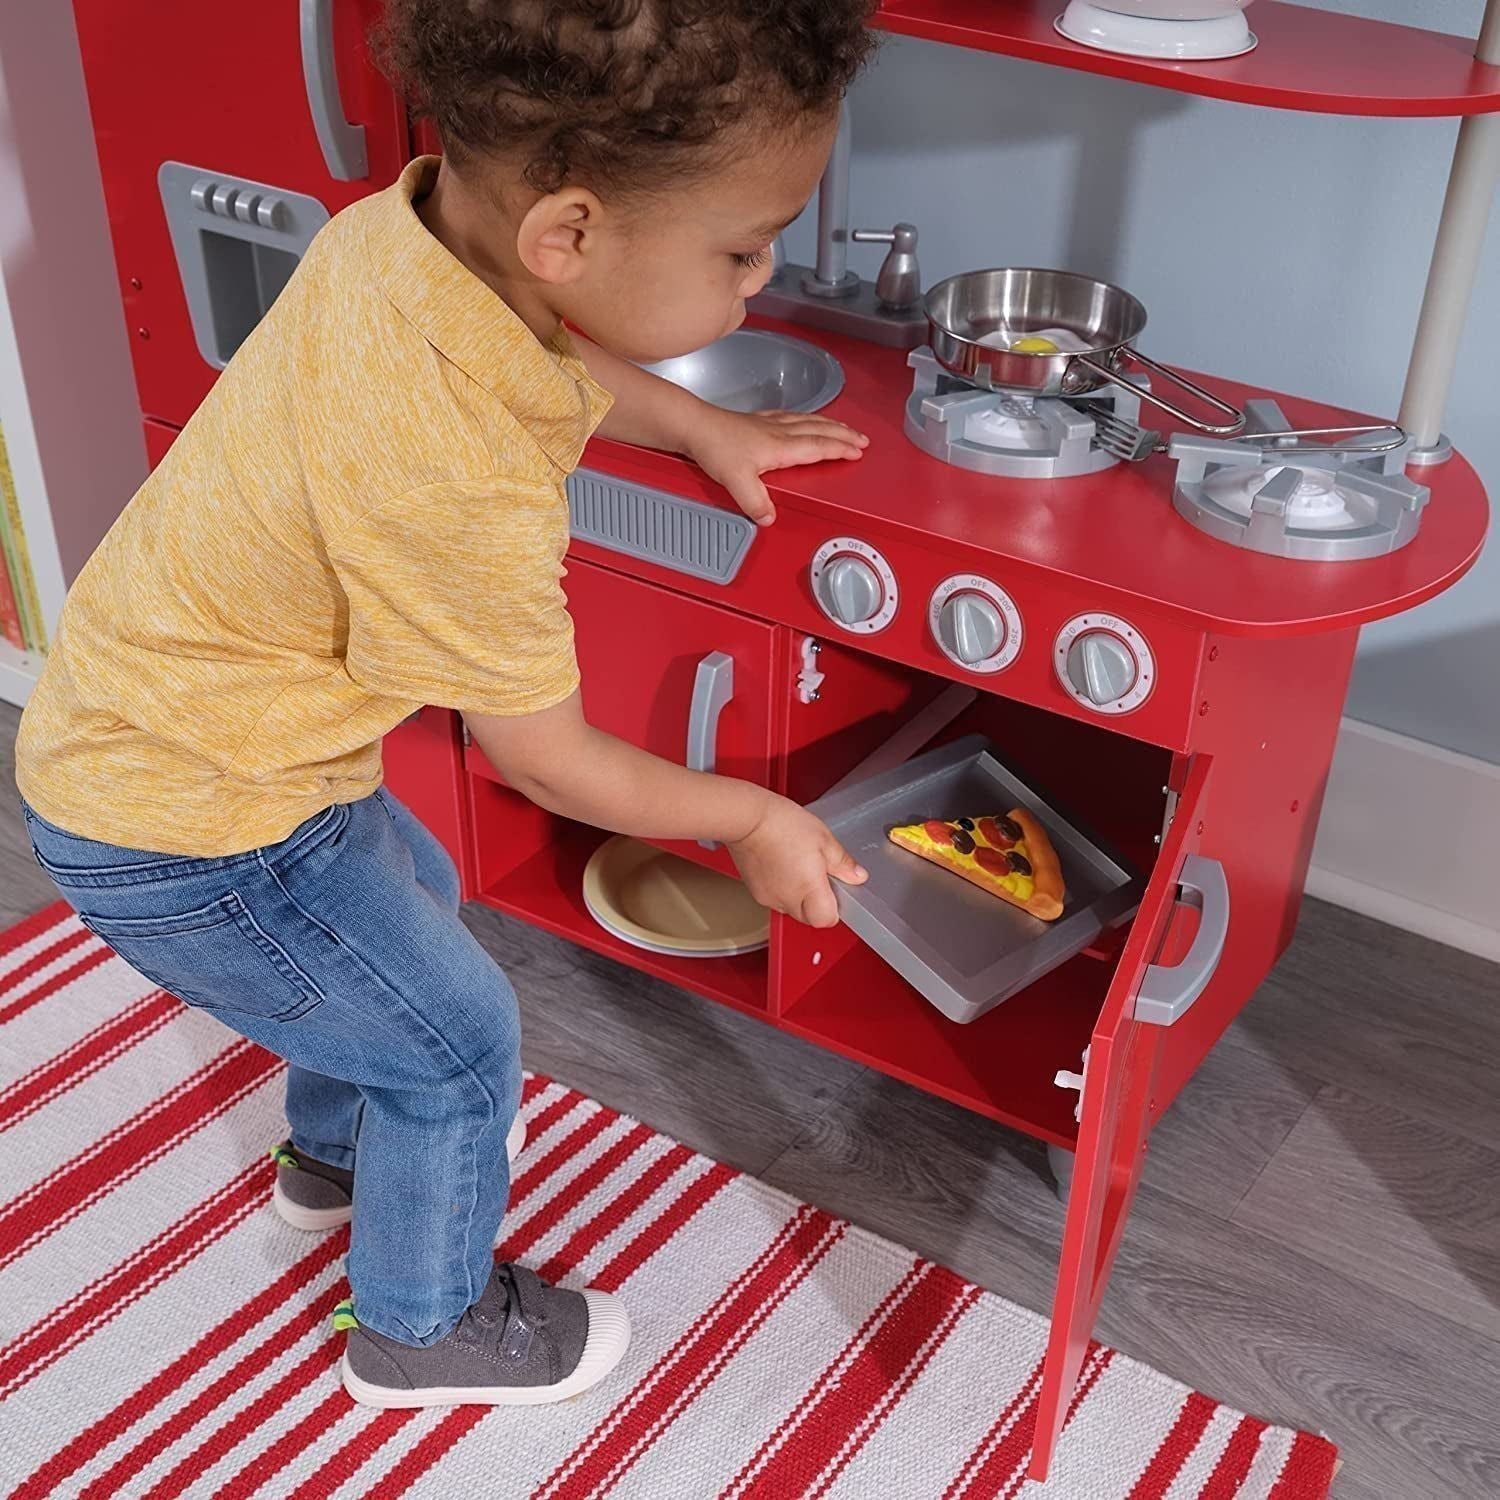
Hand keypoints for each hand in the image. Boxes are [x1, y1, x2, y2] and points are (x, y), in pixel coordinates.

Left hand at [686, 407, 867, 525]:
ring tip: (842, 428)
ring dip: (829, 424)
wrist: (694, 426)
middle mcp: (778, 431)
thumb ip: (755, 501)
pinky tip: (804, 419)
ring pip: (808, 421)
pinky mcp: (757, 421)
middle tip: (861, 439)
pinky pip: (791, 416)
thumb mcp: (736, 481)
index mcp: (780, 446)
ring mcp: (768, 424)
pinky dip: (806, 418)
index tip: (858, 452)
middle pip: (820, 430)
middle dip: (843, 435)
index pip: (819, 446)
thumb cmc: (715, 447)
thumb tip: (769, 518)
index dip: (840, 449)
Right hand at [727, 793, 866, 927]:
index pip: (826, 920)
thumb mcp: (824, 839)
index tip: (835, 891)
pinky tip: (782, 865)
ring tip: (797, 866)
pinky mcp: (754, 891)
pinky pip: (774, 898)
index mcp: (809, 888)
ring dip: (798, 896)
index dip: (834, 909)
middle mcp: (787, 898)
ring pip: (790, 909)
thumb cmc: (782, 824)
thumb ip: (843, 863)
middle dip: (816, 903)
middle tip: (818, 876)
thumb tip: (857, 876)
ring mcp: (768, 897)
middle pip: (808, 918)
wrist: (747, 818)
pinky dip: (781, 888)